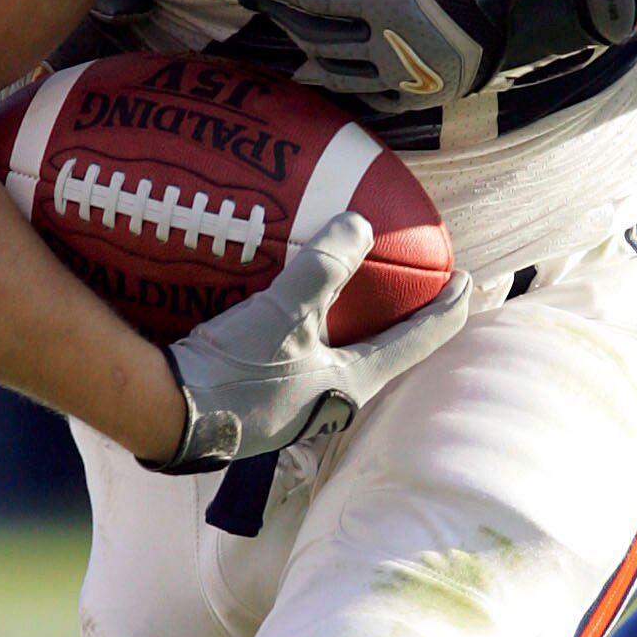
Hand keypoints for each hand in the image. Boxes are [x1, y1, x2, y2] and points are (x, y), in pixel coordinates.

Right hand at [141, 213, 471, 474]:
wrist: (168, 413)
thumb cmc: (235, 373)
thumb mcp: (286, 314)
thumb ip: (326, 268)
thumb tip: (360, 224)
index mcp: (352, 385)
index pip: (417, 343)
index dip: (447, 310)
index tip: (468, 280)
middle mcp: (331, 399)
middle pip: (385, 349)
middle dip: (404, 316)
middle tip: (420, 282)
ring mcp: (296, 399)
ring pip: (341, 350)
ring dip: (355, 319)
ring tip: (359, 285)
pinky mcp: (261, 391)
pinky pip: (300, 347)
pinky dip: (310, 320)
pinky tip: (291, 295)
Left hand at [240, 0, 636, 108]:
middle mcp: (395, 46)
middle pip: (316, 34)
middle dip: (277, 13)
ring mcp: (418, 76)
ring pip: (340, 73)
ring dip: (303, 52)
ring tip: (280, 35)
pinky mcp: (440, 90)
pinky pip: (375, 97)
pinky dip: (342, 88)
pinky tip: (328, 77)